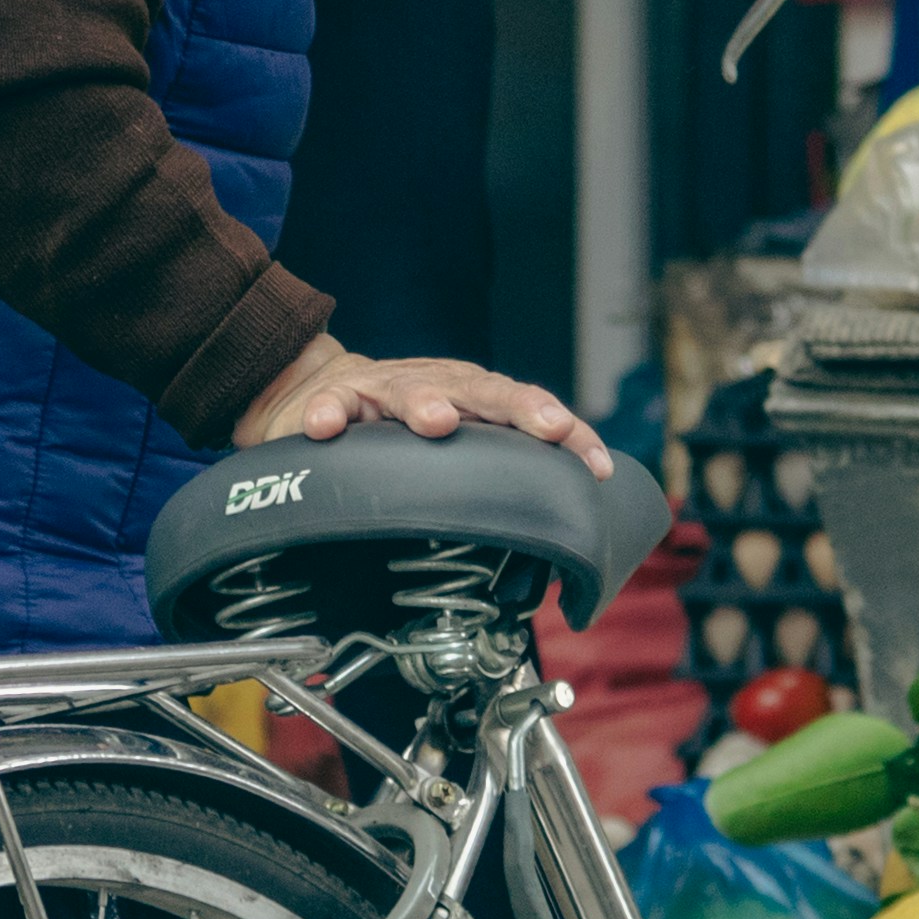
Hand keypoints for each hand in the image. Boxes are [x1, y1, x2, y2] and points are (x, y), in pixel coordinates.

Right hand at [236, 335, 615, 476]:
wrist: (321, 391)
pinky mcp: (334, 398)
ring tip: (437, 421)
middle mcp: (438, 386)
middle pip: (484, 391)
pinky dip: (329, 413)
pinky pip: (331, 404)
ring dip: (424, 403)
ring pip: (406, 390)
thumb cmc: (399, 427)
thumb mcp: (454, 443)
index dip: (568, 435)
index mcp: (474, 399)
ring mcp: (384, 389)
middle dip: (519, 408)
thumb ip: (493, 472)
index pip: (530, 411)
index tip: (597, 466)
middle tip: (547, 428)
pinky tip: (325, 427)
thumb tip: (554, 532)